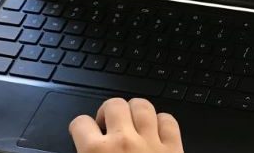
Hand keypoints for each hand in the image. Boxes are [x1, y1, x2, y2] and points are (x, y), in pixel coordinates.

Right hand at [69, 98, 183, 152]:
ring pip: (142, 106)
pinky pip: (168, 121)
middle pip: (114, 104)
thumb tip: (84, 148)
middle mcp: (123, 142)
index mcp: (96, 152)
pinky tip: (156, 131)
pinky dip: (162, 123)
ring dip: (135, 112)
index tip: (85, 133)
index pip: (80, 123)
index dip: (81, 128)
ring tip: (132, 123)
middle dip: (109, 113)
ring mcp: (150, 143)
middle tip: (109, 126)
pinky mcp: (174, 149)